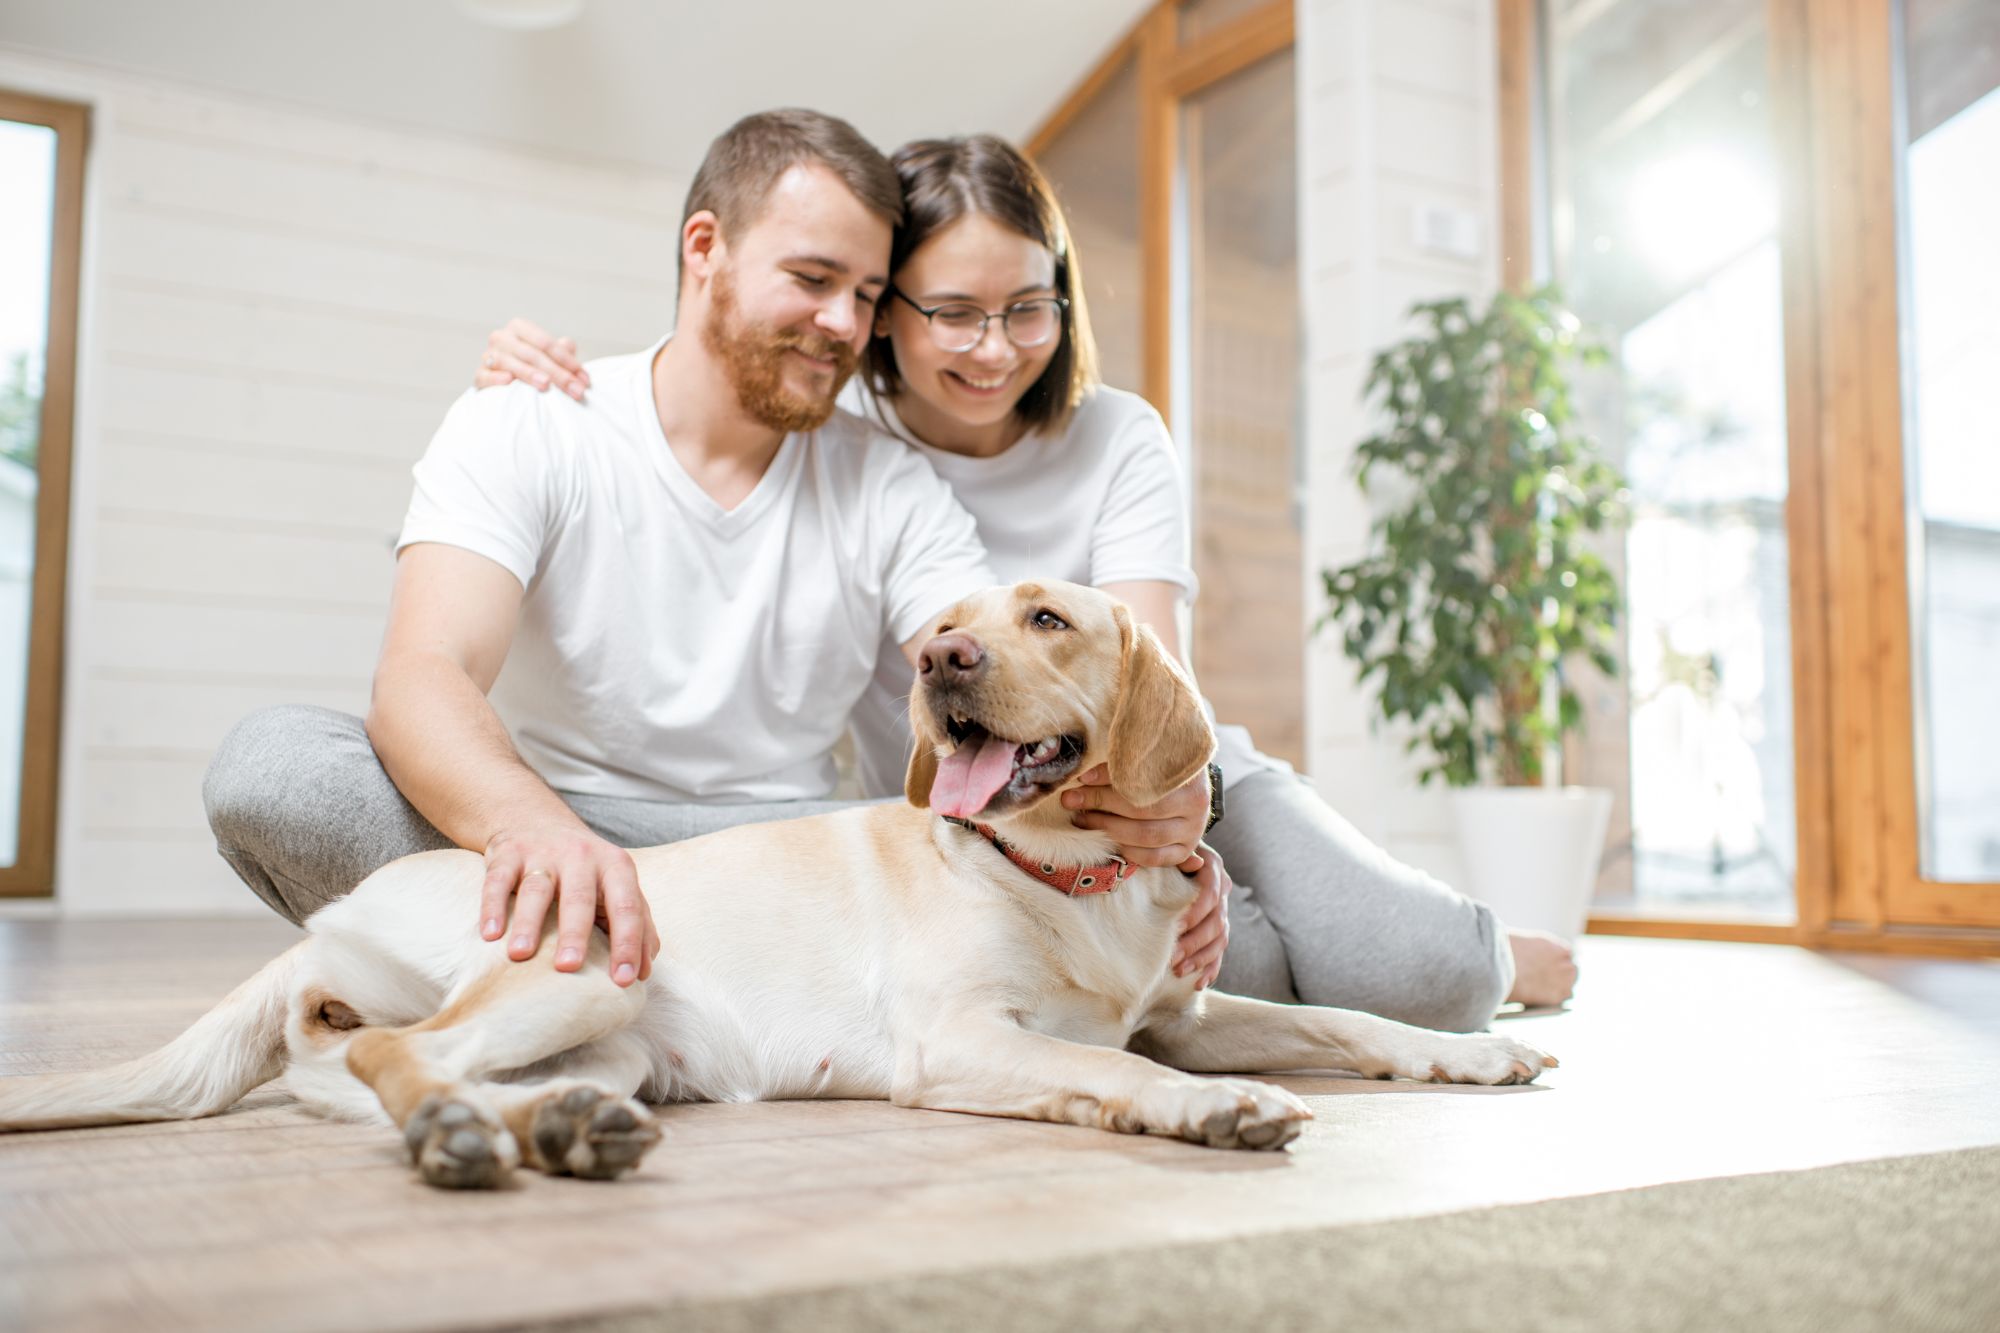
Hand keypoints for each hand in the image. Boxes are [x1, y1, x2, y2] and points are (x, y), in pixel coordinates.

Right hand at [475, 317, 589, 400]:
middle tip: (576, 390)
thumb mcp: (549, 356)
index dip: (567, 360)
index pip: (545, 342)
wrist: (505, 382)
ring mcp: (489, 355)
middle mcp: (502, 338)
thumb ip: (561, 350)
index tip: (584, 378)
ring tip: (546, 384)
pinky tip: (508, 382)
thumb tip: (568, 344)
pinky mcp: (479, 374)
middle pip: (532, 354)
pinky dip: (496, 378)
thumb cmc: (534, 366)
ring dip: (530, 374)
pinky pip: (485, 375)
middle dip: (557, 373)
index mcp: (520, 328)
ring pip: (511, 363)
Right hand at [480, 826, 658, 987]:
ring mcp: (543, 853)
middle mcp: (582, 857)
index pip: (627, 907)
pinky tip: (490, 935)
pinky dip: (492, 906)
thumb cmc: (585, 869)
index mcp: (616, 867)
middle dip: (575, 934)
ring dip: (529, 923)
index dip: (629, 943)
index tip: (624, 980)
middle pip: (580, 898)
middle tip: (569, 967)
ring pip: (536, 890)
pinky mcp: (508, 853)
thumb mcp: (617, 885)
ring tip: (520, 955)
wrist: (536, 819)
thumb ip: (638, 923)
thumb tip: (645, 970)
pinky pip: (498, 880)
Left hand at [1060, 764, 1209, 869]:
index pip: (1144, 780)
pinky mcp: (1184, 850)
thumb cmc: (1160, 763)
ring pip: (1146, 836)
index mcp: (1190, 775)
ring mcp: (1193, 831)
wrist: (1187, 781)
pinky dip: (1126, 851)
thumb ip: (1124, 762)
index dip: (1109, 780)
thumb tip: (1084, 778)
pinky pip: (1152, 858)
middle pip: (1142, 809)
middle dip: (1100, 804)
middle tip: (1071, 800)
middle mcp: (1197, 805)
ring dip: (1107, 828)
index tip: (1082, 778)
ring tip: (1082, 819)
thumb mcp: (1148, 755)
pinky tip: (1106, 839)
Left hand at [1172, 846, 1231, 988]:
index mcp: (1213, 868)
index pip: (1210, 895)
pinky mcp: (1217, 926)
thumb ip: (1178, 854)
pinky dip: (1211, 968)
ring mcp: (1222, 909)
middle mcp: (1222, 889)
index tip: (1174, 927)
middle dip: (1194, 943)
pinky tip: (1199, 983)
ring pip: (1220, 939)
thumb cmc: (1164, 850)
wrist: (1173, 850)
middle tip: (1172, 958)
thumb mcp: (1169, 849)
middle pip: (1216, 922)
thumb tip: (1194, 860)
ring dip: (1200, 958)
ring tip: (1179, 971)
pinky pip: (1219, 951)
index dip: (1194, 913)